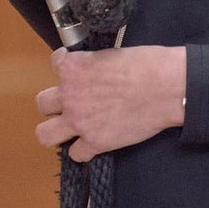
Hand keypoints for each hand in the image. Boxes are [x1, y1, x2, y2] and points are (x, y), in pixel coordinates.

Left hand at [35, 45, 187, 162]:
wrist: (166, 87)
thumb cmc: (146, 63)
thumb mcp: (112, 53)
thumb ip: (93, 64)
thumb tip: (95, 71)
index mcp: (73, 67)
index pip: (55, 63)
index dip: (67, 68)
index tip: (78, 71)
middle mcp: (69, 95)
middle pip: (42, 103)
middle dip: (55, 103)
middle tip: (71, 103)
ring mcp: (79, 121)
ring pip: (45, 134)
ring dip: (56, 130)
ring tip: (71, 128)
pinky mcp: (95, 143)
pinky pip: (76, 154)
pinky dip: (84, 150)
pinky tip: (95, 141)